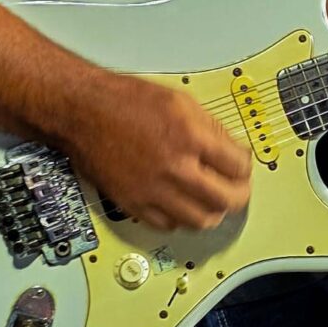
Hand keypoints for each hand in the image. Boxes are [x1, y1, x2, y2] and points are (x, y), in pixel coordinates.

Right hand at [67, 74, 251, 233]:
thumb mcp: (179, 100)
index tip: (241, 165)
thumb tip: (231, 149)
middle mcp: (174, 167)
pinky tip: (181, 205)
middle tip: (236, 189)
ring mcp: (153, 190)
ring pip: (201, 220)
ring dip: (213, 212)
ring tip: (212, 201)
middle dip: (238, 194)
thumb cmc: (123, 102)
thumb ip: (209, 127)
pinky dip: (181, 219)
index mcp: (189, 137)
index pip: (238, 166)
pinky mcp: (134, 204)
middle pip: (226, 199)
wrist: (82, 112)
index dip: (245, 166)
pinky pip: (169, 226)